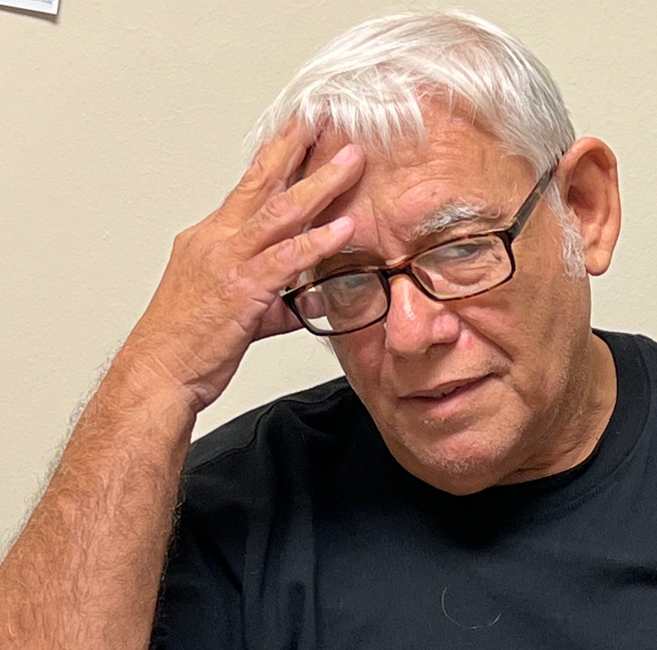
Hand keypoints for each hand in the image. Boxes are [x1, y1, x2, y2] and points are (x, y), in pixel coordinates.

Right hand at [121, 121, 363, 410]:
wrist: (160, 373)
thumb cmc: (191, 344)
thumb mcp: (238, 311)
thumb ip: (277, 300)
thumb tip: (307, 299)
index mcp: (211, 239)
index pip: (249, 187)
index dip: (277, 157)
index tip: (300, 131)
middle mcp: (216, 240)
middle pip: (262, 183)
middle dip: (296, 149)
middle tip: (324, 122)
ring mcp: (227, 262)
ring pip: (278, 212)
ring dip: (318, 185)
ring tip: (349, 163)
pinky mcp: (241, 290)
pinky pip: (285, 259)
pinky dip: (316, 242)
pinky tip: (342, 228)